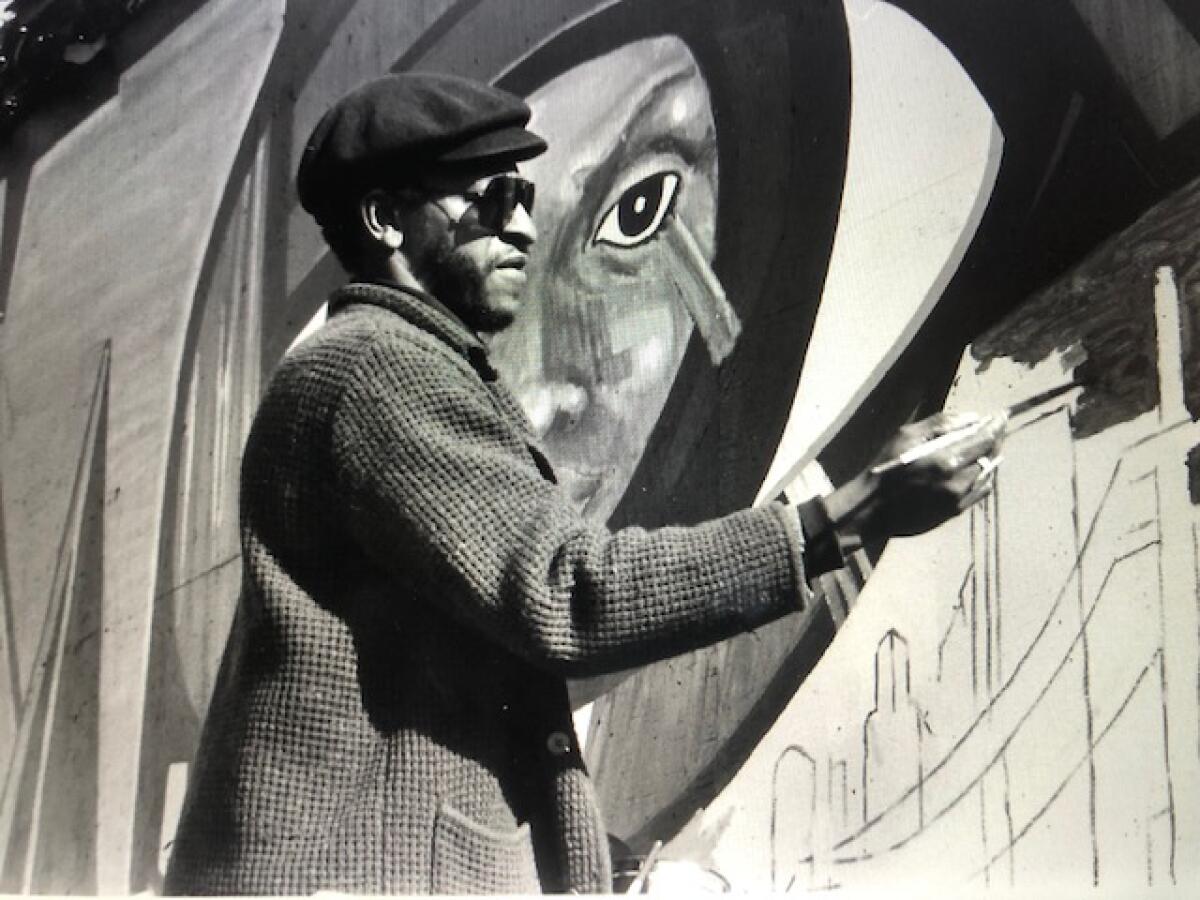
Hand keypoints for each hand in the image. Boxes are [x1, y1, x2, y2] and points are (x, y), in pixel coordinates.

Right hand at [823, 411, 1006, 545]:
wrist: (871, 509)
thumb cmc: (885, 468)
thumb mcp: (905, 436)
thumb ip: (939, 424)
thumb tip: (971, 417)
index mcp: (945, 458)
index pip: (983, 438)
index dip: (996, 425)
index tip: (1001, 416)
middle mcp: (957, 479)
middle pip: (989, 455)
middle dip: (996, 439)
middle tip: (998, 427)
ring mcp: (958, 498)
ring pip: (988, 473)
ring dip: (992, 457)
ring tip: (990, 446)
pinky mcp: (955, 511)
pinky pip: (981, 492)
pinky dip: (986, 477)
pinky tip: (982, 469)